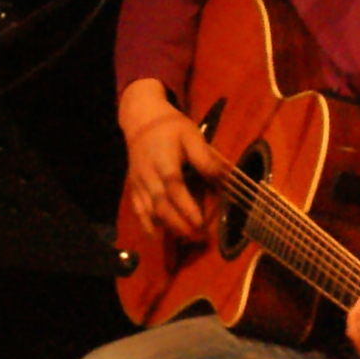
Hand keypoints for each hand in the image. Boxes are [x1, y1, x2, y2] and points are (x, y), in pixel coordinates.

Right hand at [120, 81, 229, 240]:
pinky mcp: (134, 187)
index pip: (174, 188)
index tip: (201, 223)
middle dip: (180, 225)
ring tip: (187, 239)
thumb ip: (205, 158)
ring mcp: (139, 183)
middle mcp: (149, 176)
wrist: (141, 119)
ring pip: (150, 211)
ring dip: (167, 228)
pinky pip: (138, 210)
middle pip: (161, 205)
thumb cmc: (171, 127)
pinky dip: (147, 225)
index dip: (186, 207)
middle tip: (199, 238)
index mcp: (164, 161)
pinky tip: (158, 237)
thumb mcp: (192, 135)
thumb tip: (225, 178)